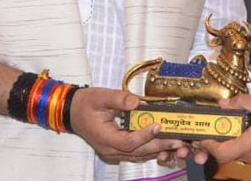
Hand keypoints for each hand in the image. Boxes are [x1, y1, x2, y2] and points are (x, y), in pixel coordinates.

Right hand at [70, 87, 185, 163]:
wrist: (73, 112)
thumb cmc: (86, 104)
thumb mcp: (100, 96)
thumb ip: (118, 99)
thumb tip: (136, 102)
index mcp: (104, 137)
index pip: (127, 141)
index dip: (144, 136)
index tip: (158, 125)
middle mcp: (109, 149)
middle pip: (137, 151)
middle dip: (158, 146)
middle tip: (177, 139)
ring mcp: (113, 152)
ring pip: (138, 155)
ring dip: (158, 150)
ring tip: (176, 143)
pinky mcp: (117, 149)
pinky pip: (136, 153)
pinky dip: (150, 150)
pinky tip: (164, 145)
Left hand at [196, 94, 250, 167]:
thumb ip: (243, 103)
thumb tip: (227, 103)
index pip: (221, 153)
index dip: (209, 146)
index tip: (204, 137)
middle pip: (229, 154)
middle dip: (222, 141)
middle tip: (219, 127)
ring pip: (241, 155)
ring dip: (236, 143)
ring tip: (237, 127)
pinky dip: (248, 145)